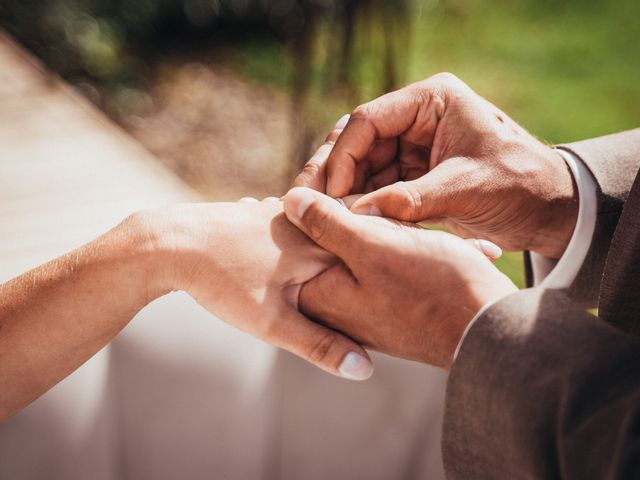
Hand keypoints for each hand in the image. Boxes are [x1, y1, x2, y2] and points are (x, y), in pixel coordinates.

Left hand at [142, 200, 372, 379]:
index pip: (368, 259)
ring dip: (324, 252)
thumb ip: (320, 345)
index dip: (380, 280)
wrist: (169, 245)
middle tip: (365, 289)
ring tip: (328, 278)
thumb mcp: (272, 323)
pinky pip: (291, 226)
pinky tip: (286, 259)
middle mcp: (305, 221)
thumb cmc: (222, 282)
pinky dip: (297, 243)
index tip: (390, 297)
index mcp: (318, 244)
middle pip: (344, 244)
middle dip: (354, 266)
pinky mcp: (259, 211)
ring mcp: (279, 211)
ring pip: (316, 234)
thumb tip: (365, 370)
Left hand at [283, 187, 516, 369]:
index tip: (331, 187)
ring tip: (416, 231)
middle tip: (381, 208)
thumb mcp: (373, 247)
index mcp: (323, 296)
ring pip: (367, 252)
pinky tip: (435, 246)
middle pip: (332, 247)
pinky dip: (411, 250)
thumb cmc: (431, 287)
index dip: (311, 210)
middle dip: (358, 219)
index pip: (295, 246)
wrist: (489, 329)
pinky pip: (393, 266)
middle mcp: (340, 309)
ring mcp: (369, 310)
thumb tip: (290, 200)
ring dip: (390, 233)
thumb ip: (327, 225)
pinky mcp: (395, 306)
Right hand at [294, 73, 577, 258]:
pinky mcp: (415, 176)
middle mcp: (417, 120)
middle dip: (334, 174)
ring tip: (321, 219)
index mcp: (431, 102)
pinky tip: (347, 225)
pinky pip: (378, 188)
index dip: (343, 156)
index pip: (369, 120)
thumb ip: (411, 200)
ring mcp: (414, 148)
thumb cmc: (521, 184)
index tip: (331, 193)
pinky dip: (363, 206)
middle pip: (358, 143)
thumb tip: (357, 216)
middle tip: (307, 202)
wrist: (552, 209)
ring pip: (363, 168)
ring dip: (344, 193)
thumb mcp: (467, 187)